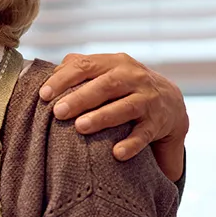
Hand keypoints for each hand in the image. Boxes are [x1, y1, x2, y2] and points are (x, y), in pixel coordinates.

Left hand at [39, 52, 188, 180]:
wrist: (171, 103)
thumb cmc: (125, 87)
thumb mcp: (106, 72)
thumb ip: (80, 69)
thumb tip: (48, 73)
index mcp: (115, 62)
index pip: (86, 66)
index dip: (64, 79)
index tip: (44, 95)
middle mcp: (134, 77)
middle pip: (106, 85)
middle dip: (80, 98)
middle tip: (58, 112)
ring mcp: (148, 99)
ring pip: (125, 107)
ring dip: (102, 117)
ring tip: (81, 127)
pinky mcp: (158, 122)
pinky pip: (145, 134)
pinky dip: (132, 144)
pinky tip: (116, 153)